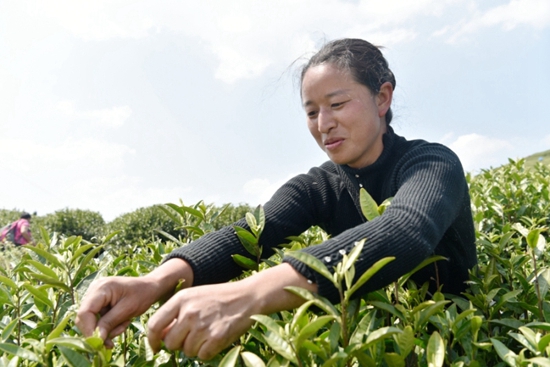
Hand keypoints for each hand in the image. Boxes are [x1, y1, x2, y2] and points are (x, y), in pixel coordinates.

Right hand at [75, 276, 159, 346]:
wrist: (150, 287)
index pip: (85, 312)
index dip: (89, 329)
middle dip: (99, 330)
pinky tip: (122, 321)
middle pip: (85, 317)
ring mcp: (95, 295)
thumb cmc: (142, 295)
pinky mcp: (98, 301)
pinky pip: (97, 318)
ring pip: (91, 320)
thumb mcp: (128, 310)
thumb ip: (110, 323)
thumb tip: (96, 339)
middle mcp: (94, 289)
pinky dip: (108, 324)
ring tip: (124, 324)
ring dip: (107, 328)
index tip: (100, 343)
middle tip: (117, 335)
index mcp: (101, 287)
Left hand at [146, 263, 317, 360]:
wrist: (248, 296)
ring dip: (196, 348)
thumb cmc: (220, 297)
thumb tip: (161, 336)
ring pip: (187, 351)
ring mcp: (203, 325)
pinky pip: (203, 356)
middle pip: (170, 343)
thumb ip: (176, 313)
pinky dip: (209, 352)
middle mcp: (189, 312)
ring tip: (209, 333)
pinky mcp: (216, 337)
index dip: (152, 340)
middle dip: (180, 344)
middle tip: (193, 336)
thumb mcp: (195, 297)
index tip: (156, 347)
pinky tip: (217, 338)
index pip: (154, 325)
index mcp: (181, 299)